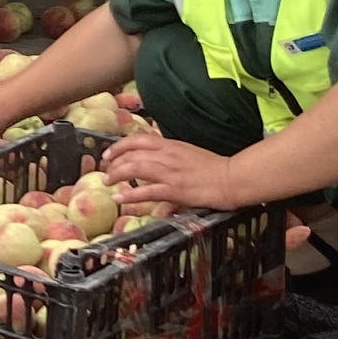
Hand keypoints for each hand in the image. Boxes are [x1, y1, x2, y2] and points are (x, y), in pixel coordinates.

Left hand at [99, 132, 242, 215]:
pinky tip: (120, 198)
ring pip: (135, 168)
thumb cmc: (213, 167)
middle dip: (113, 162)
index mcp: (171, 145)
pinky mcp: (175, 190)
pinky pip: (147, 191)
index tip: (108, 154)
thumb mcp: (187, 152)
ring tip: (107, 182)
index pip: (138, 139)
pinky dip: (131, 195)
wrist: (232, 178)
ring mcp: (170, 173)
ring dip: (116, 175)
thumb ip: (168, 153)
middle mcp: (168, 156)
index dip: (119, 146)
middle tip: (105, 171)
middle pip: (132, 154)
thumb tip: (151, 156)